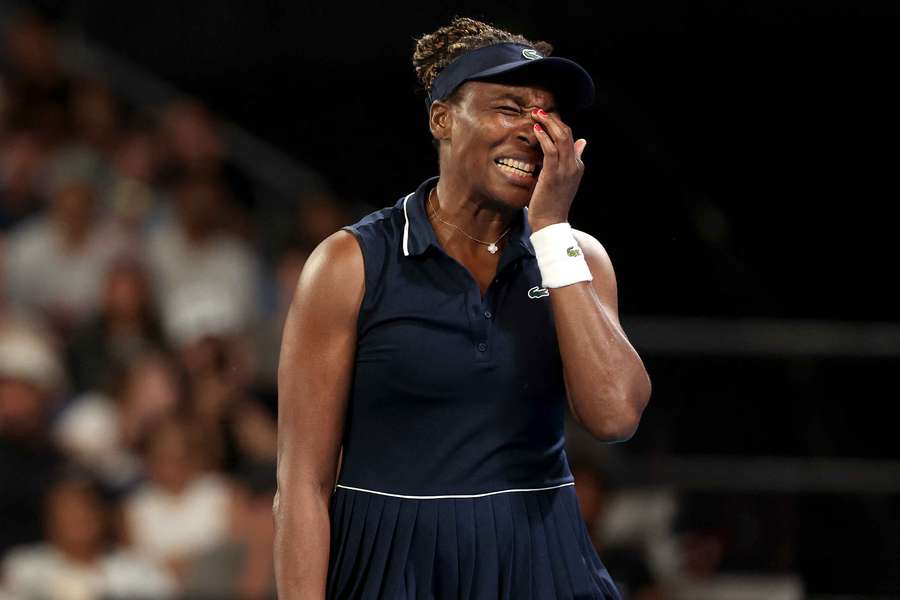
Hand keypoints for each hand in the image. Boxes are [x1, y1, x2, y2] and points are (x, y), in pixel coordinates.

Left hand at [528, 109, 586, 230]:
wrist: (550, 223)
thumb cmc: (552, 202)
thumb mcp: (564, 178)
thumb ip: (572, 159)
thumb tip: (582, 142)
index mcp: (577, 166)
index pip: (570, 138)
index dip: (557, 125)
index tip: (543, 118)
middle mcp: (574, 166)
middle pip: (567, 134)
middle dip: (553, 120)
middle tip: (538, 111)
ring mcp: (565, 170)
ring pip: (561, 138)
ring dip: (548, 123)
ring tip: (536, 115)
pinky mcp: (554, 174)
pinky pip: (551, 150)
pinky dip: (544, 137)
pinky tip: (536, 129)